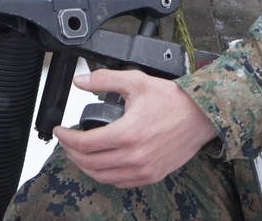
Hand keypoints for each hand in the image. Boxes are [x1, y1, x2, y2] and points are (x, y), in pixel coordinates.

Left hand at [53, 69, 217, 187]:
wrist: (201, 116)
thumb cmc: (172, 100)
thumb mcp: (135, 81)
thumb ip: (104, 80)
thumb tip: (80, 81)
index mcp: (127, 133)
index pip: (85, 143)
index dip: (67, 138)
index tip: (60, 130)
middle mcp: (134, 156)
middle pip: (89, 163)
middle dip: (71, 152)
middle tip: (66, 141)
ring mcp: (143, 169)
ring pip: (102, 176)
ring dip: (84, 166)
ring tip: (77, 153)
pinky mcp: (152, 175)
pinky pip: (120, 182)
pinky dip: (104, 175)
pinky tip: (100, 164)